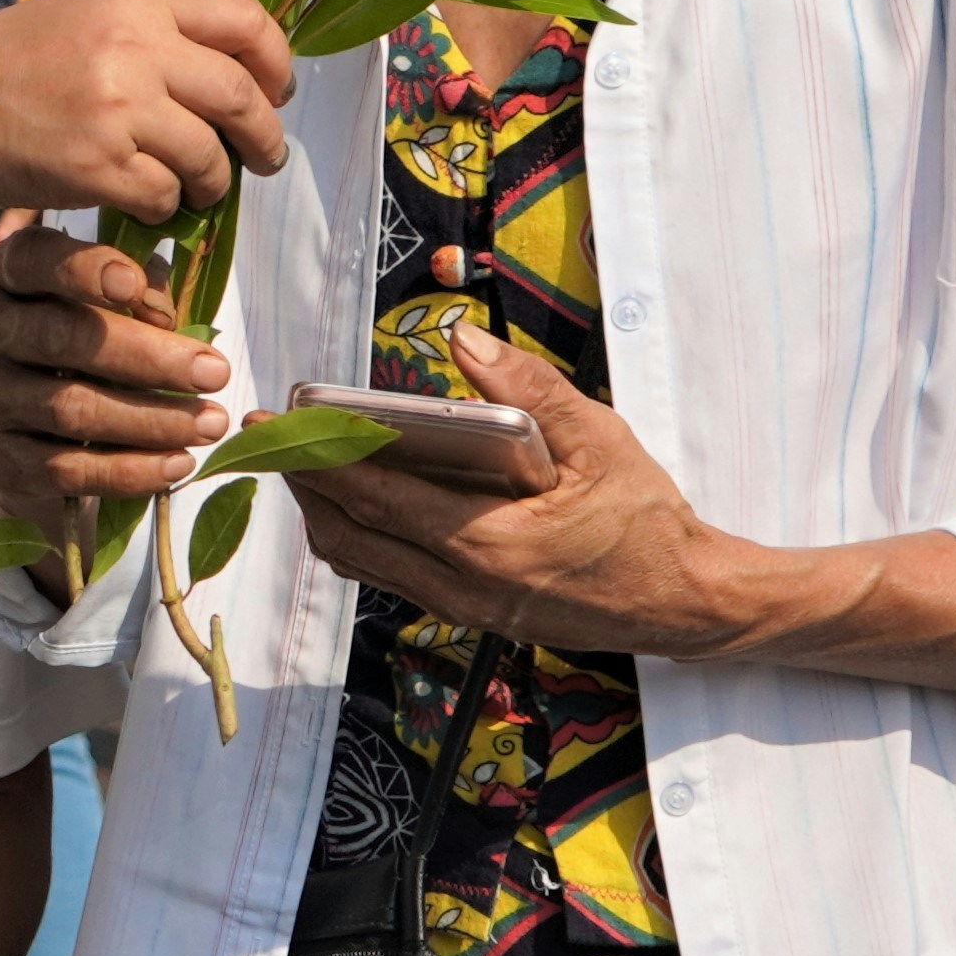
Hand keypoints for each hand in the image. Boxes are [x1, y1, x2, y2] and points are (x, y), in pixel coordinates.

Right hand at [0, 0, 290, 221]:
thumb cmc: (17, 59)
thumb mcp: (90, 11)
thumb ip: (160, 26)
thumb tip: (242, 67)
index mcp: (137, 1)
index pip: (245, 22)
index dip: (276, 63)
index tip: (276, 92)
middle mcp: (134, 48)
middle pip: (239, 96)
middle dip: (264, 136)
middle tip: (265, 157)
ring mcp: (117, 109)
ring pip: (208, 156)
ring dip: (214, 180)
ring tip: (199, 186)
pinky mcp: (97, 166)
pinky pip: (165, 195)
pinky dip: (166, 206)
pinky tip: (146, 199)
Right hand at [0, 216, 230, 527]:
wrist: (31, 421)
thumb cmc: (87, 340)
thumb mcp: (112, 298)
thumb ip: (140, 289)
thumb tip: (163, 313)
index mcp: (9, 276)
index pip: (34, 259)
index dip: (83, 269)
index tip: (134, 285)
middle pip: (62, 338)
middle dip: (147, 357)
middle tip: (216, 372)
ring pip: (69, 410)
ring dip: (150, 419)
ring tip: (210, 423)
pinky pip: (65, 468)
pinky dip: (127, 470)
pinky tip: (176, 464)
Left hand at [276, 323, 745, 661]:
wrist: (684, 602)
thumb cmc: (646, 519)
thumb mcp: (600, 441)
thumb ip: (530, 390)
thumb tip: (462, 340)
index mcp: (490, 546)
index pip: (375, 500)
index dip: (314, 460)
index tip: (272, 424)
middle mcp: (462, 588)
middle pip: (348, 536)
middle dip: (301, 486)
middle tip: (271, 438)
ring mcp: (462, 609)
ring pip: (361, 562)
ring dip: (326, 512)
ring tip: (305, 461)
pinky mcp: (468, 614)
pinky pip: (390, 574)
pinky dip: (362, 534)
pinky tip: (361, 495)